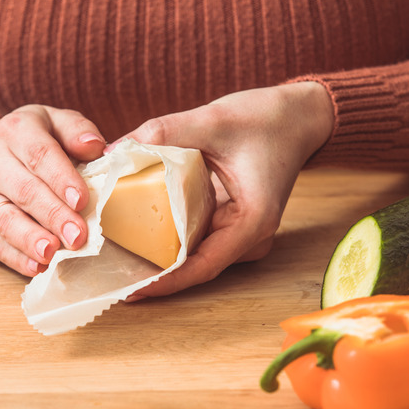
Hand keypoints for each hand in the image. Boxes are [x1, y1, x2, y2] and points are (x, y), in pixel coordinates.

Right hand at [0, 105, 105, 275]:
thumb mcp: (55, 123)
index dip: (62, 178)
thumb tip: (96, 147)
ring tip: (53, 252)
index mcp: (15, 131)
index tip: (82, 200)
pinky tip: (37, 267)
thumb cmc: (34, 141)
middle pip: (25, 191)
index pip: (39, 155)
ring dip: (31, 240)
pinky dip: (16, 258)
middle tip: (78, 235)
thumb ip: (77, 130)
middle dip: (53, 215)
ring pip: (5, 220)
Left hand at [114, 82, 333, 297]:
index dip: (164, 282)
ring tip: (116, 260)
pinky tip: (137, 235)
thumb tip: (113, 151)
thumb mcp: (214, 120)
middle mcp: (250, 237)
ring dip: (159, 259)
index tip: (130, 290)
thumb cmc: (267, 118)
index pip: (203, 266)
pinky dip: (169, 239)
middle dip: (153, 273)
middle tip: (110, 275)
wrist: (299, 117)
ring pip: (195, 256)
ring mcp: (242, 233)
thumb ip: (164, 132)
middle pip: (195, 267)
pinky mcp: (232, 223)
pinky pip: (197, 239)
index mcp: (253, 222)